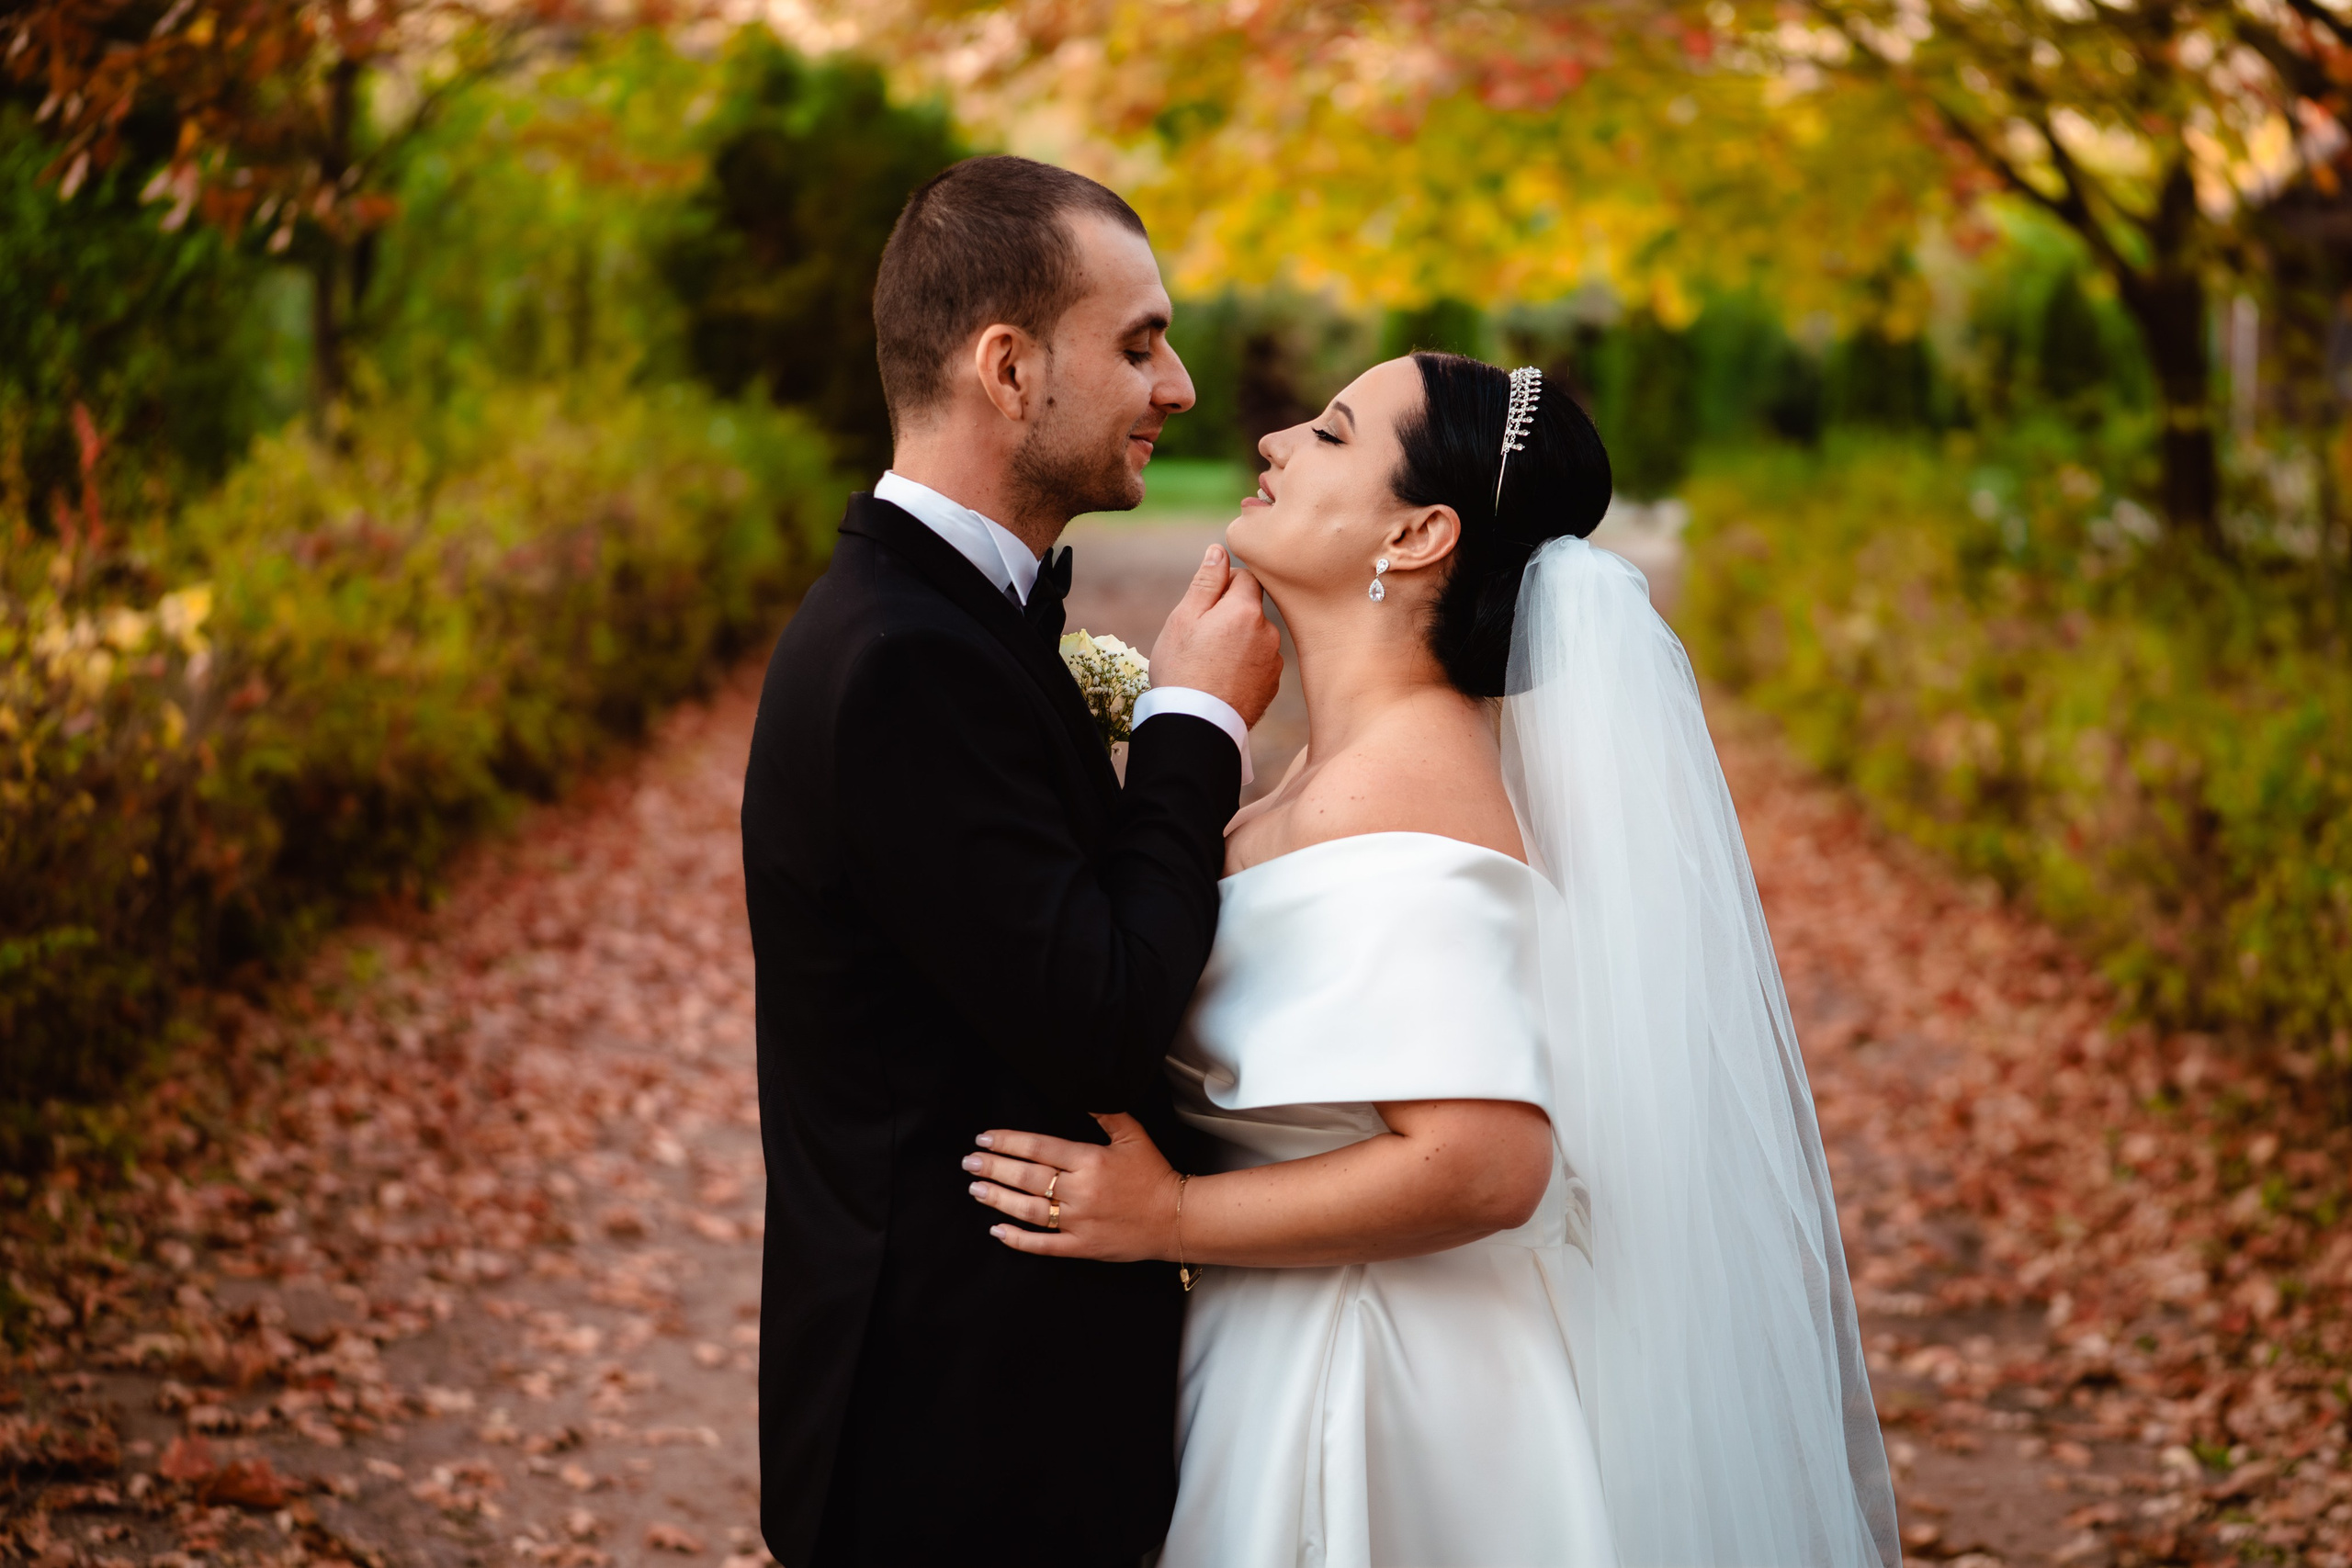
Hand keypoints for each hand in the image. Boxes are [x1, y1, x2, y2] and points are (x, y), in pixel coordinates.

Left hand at [962, 1113, 1179, 1261]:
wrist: (1176, 1218)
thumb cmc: (1153, 1174)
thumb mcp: (1133, 1136)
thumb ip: (1106, 1113)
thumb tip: (1081, 1091)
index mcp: (1089, 1161)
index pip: (1038, 1148)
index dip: (1008, 1142)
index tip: (984, 1138)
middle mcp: (1079, 1191)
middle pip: (1027, 1178)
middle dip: (993, 1168)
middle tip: (969, 1162)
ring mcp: (1079, 1222)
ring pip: (1028, 1210)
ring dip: (998, 1200)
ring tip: (975, 1190)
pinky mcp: (1082, 1247)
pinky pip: (1044, 1245)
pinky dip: (1018, 1240)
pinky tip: (997, 1230)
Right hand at [1149, 545, 1281, 727]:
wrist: (1197, 725)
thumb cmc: (1182, 669)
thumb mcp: (1184, 619)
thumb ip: (1206, 582)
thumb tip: (1219, 551)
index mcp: (1246, 610)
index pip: (1245, 577)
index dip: (1222, 587)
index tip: (1204, 608)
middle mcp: (1269, 633)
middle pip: (1250, 609)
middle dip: (1229, 617)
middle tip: (1201, 641)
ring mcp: (1274, 662)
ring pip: (1254, 638)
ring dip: (1238, 643)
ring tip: (1210, 666)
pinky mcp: (1272, 686)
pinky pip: (1258, 664)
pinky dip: (1244, 667)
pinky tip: (1222, 682)